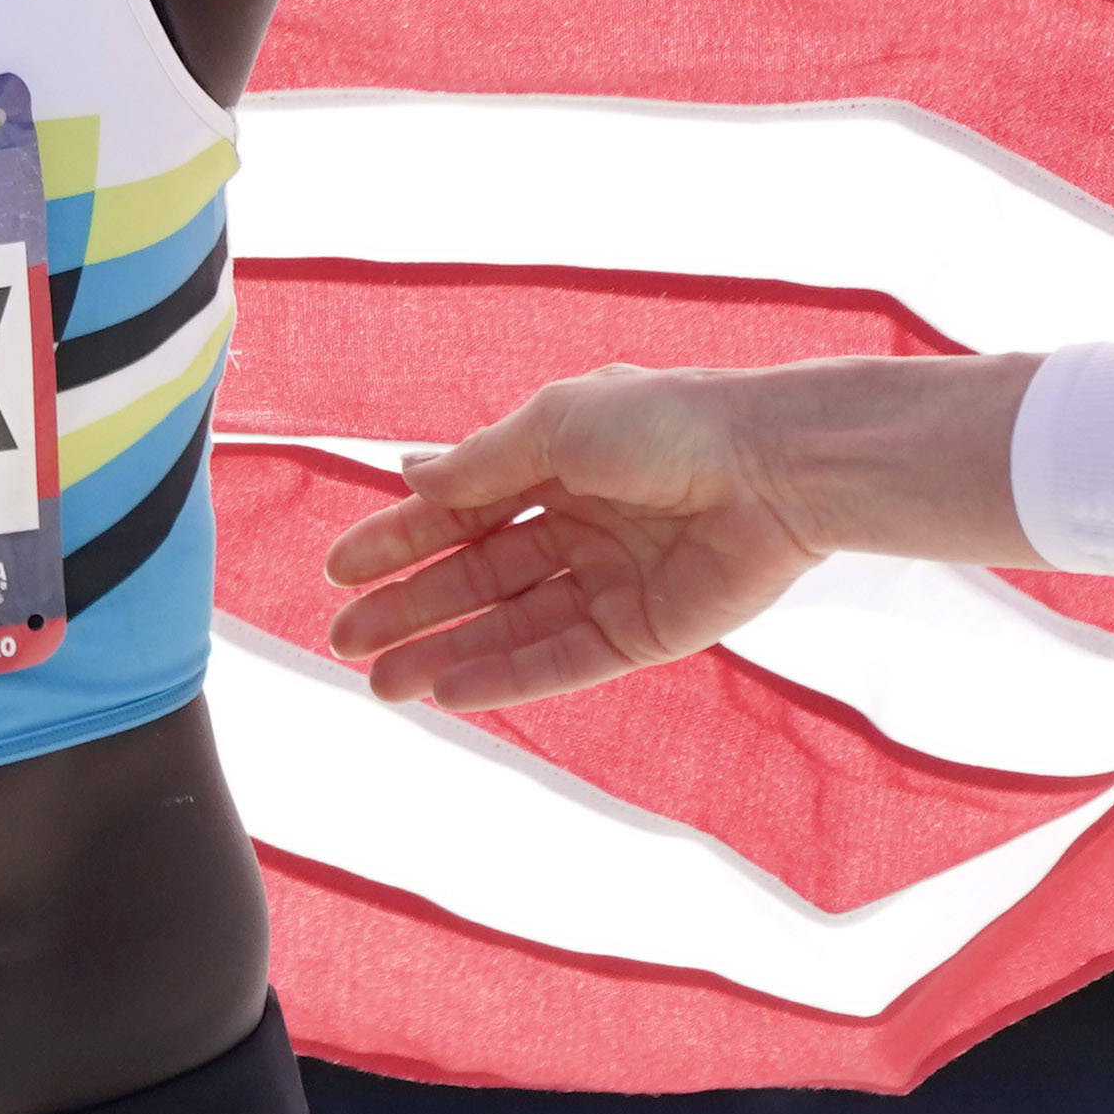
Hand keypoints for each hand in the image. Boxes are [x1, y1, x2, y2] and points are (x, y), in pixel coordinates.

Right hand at [319, 363, 834, 712]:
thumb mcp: (556, 426)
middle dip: (408, 607)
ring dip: (442, 652)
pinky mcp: (645, 632)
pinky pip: (562, 660)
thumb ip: (480, 463)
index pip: (459, 510)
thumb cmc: (669, 423)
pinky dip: (505, 677)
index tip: (339, 571)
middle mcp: (579, 524)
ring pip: (509, 626)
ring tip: (379, 683)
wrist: (774, 468)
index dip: (398, 540)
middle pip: (475, 577)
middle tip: (344, 640)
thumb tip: (407, 475)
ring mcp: (611, 582)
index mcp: (557, 463)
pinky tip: (449, 690)